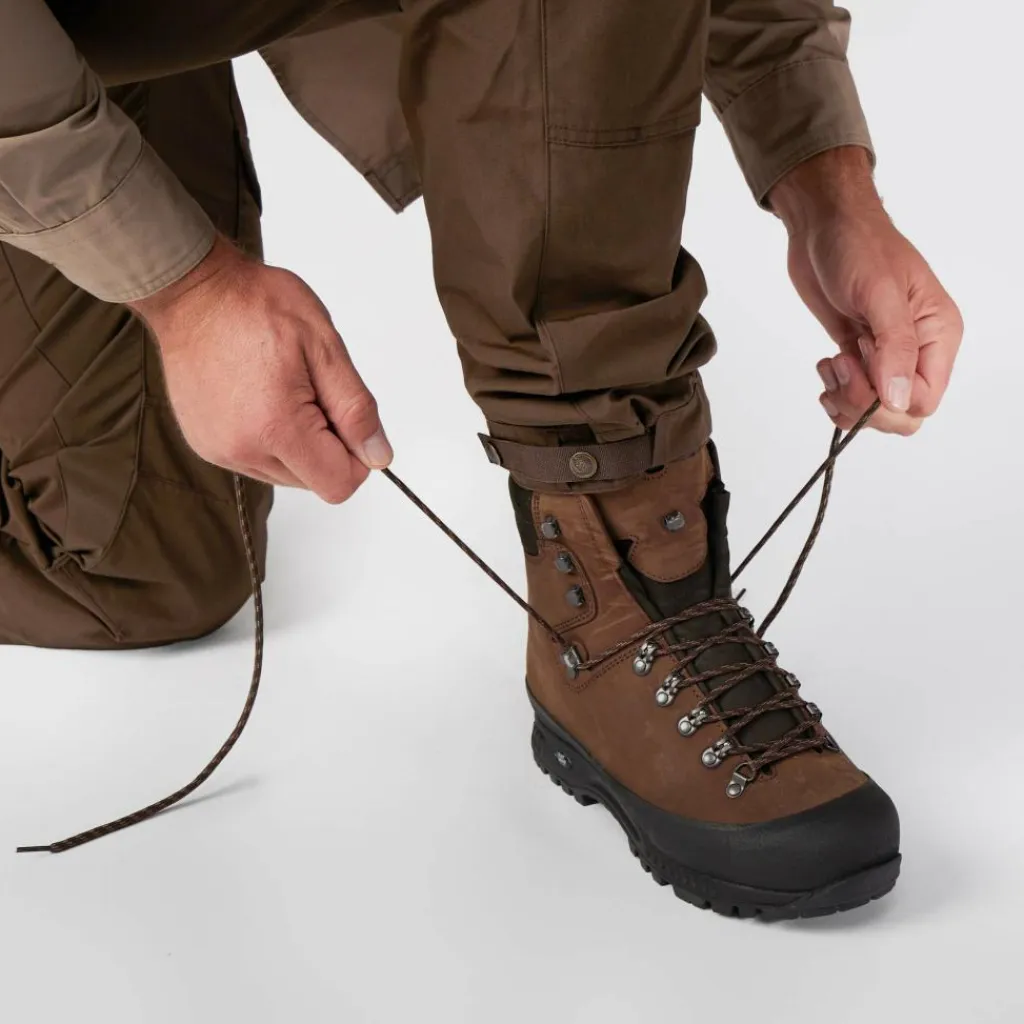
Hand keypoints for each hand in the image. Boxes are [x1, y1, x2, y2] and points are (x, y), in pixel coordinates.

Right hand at [130, 235, 390, 502]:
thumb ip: (356, 409)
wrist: (193, 291)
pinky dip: (271, 438)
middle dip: (327, 445)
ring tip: (283, 390)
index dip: (357, 457)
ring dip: (299, 442)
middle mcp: (242, 449)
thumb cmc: (255, 305)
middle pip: (313, 481)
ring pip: (287, 474)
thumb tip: (378, 456)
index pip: (338, 484)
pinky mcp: (206, 445)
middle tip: (311, 391)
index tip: (349, 420)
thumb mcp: (325, 346)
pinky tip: (262, 398)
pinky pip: (258, 461)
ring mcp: (220, 451)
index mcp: (276, 427)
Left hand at [770, 148, 962, 434]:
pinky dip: (835, 391)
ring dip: (844, 398)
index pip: (923, 400)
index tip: (859, 364)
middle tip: (840, 366)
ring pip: (875, 409)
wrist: (824, 225)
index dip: (887, 400)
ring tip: (830, 363)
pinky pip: (854, 395)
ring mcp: (886, 354)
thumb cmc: (859, 245)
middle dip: (864, 404)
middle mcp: (917, 349)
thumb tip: (897, 400)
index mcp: (937, 334)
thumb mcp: (880, 293)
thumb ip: (894, 348)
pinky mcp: (859, 354)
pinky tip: (825, 365)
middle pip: (900, 413)